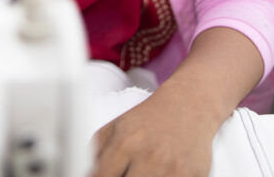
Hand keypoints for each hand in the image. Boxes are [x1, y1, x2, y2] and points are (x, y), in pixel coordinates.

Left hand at [91, 87, 215, 176]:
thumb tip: (84, 174)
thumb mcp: (116, 127)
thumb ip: (96, 153)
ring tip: (141, 172)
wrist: (189, 104)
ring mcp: (173, 170)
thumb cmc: (149, 119)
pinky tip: (161, 173)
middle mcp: (149, 158)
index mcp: (126, 144)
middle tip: (124, 174)